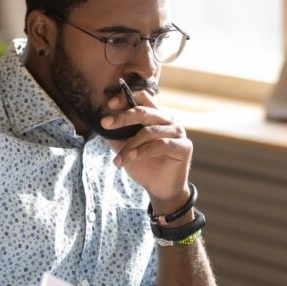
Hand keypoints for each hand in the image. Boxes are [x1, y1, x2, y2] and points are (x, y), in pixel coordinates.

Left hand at [101, 90, 191, 214]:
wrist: (159, 188)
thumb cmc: (144, 165)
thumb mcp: (126, 148)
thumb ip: (117, 135)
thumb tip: (103, 124)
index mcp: (156, 116)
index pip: (143, 98)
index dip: (126, 97)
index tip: (110, 104)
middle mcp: (168, 120)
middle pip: (144, 111)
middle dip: (123, 117)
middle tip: (105, 124)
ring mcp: (177, 132)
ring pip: (149, 131)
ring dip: (130, 145)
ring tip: (119, 159)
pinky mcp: (183, 146)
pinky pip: (161, 145)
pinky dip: (143, 150)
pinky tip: (132, 157)